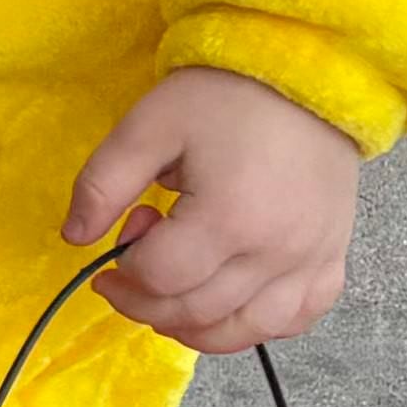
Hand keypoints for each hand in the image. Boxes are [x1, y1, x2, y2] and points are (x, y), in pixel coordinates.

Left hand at [61, 66, 361, 358]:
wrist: (307, 74)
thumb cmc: (227, 95)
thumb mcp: (149, 125)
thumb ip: (103, 183)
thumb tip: (74, 237)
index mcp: (228, 218)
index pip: (159, 277)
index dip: (124, 268)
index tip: (125, 232)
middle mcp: (275, 252)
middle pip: (194, 313)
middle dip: (146, 299)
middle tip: (136, 262)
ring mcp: (309, 262)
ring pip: (243, 332)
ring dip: (193, 327)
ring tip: (171, 294)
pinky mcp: (332, 260)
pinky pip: (296, 320)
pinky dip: (256, 324)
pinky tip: (229, 302)